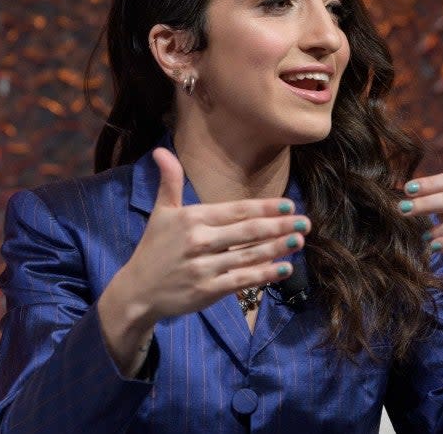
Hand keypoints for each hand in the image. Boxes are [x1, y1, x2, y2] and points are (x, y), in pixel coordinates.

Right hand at [98, 148, 305, 375]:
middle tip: (305, 222)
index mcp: (192, 219)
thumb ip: (169, 182)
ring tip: (299, 240)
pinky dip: (265, 274)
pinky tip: (284, 268)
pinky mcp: (208, 291)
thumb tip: (161, 150)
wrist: (137, 292)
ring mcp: (204, 267)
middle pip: (248, 232)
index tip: (288, 206)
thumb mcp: (160, 213)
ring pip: (249, 255)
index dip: (265, 208)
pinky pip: (242, 280)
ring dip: (277, 248)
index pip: (236, 210)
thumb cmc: (153, 250)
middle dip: (279, 226)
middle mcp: (199, 241)